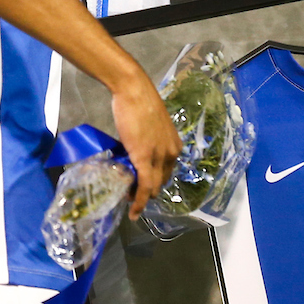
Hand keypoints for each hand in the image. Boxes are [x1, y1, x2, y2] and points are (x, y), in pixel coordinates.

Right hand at [110, 64, 182, 220]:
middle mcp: (172, 153)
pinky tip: (133, 211)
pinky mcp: (144, 158)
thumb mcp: (151, 126)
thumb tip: (137, 149)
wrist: (134, 91)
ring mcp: (159, 156)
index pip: (167, 172)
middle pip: (161, 182)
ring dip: (141, 197)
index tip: (142, 186)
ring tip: (128, 201)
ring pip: (153, 187)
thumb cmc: (139, 103)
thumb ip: (149, 141)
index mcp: (175, 145)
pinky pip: (144, 186)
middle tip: (131, 194)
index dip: (154, 182)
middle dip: (148, 191)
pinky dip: (140, 202)